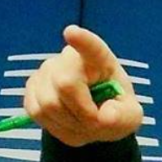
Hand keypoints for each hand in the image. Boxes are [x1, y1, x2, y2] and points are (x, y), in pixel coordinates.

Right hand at [24, 25, 142, 146]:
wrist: (94, 118)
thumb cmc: (113, 110)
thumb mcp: (129, 117)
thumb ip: (124, 117)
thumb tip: (105, 117)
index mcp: (99, 60)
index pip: (91, 47)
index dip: (81, 40)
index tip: (72, 33)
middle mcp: (68, 59)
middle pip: (65, 84)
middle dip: (81, 113)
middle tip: (95, 123)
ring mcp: (46, 71)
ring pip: (48, 104)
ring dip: (69, 125)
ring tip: (82, 125)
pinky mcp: (32, 89)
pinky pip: (37, 112)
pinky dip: (56, 128)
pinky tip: (68, 125)